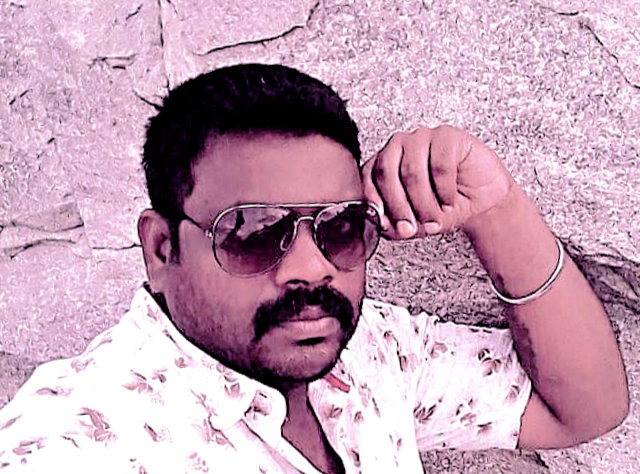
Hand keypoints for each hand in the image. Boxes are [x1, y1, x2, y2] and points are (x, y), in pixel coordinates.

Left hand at [363, 125, 513, 239]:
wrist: (481, 202)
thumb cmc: (444, 207)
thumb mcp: (414, 223)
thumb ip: (393, 224)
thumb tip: (380, 224)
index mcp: (383, 163)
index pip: (366, 178)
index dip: (375, 203)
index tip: (386, 224)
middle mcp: (398, 147)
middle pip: (386, 172)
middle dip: (398, 206)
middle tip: (411, 228)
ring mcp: (421, 138)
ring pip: (411, 171)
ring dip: (423, 203)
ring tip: (434, 219)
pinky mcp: (446, 136)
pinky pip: (439, 165)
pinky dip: (444, 190)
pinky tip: (449, 201)